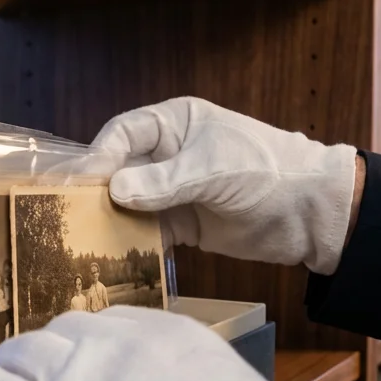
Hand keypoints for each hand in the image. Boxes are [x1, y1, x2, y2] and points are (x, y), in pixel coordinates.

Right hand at [93, 97, 356, 274]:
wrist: (311, 214)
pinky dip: (131, 243)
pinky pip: (145, 233)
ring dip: (109, 220)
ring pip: (127, 203)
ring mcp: (172, 191)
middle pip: (118, 169)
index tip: (82, 181)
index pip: (124, 133)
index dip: (100, 155)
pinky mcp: (181, 225)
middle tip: (69, 213)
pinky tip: (114, 256)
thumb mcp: (214, 169)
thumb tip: (114, 191)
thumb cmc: (268, 172)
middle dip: (96, 190)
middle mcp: (167, 155)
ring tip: (84, 239)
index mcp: (175, 124)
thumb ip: (165, 180)